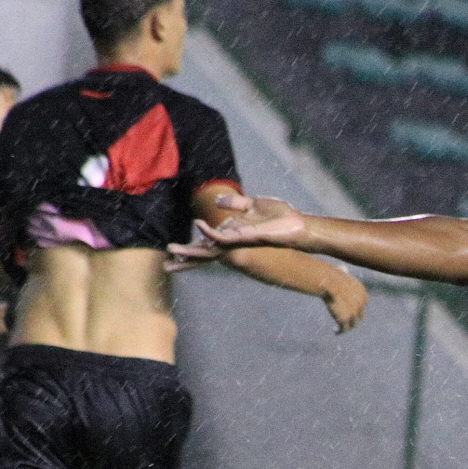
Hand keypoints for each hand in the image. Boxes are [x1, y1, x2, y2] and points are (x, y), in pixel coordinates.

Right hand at [167, 193, 307, 262]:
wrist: (300, 227)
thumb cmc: (281, 218)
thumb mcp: (254, 205)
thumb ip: (236, 205)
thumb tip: (217, 203)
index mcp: (233, 237)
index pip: (208, 246)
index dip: (192, 250)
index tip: (174, 255)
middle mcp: (234, 243)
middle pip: (206, 253)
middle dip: (186, 259)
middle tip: (167, 265)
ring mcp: (239, 243)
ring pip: (211, 250)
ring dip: (191, 250)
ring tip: (172, 251)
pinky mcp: (247, 238)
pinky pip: (225, 237)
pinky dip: (211, 232)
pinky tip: (199, 226)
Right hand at [323, 270, 367, 332]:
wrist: (327, 281)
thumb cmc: (329, 276)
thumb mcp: (340, 272)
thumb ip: (343, 272)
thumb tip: (343, 268)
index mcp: (361, 291)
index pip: (362, 303)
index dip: (356, 308)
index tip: (349, 312)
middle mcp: (360, 302)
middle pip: (359, 315)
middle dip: (353, 319)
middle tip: (344, 323)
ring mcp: (354, 310)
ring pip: (353, 323)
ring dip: (347, 327)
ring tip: (339, 329)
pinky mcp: (345, 317)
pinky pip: (344, 328)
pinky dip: (340, 331)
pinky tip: (335, 331)